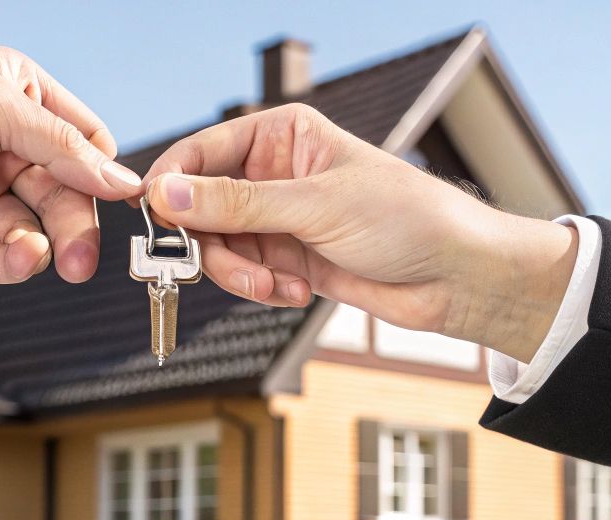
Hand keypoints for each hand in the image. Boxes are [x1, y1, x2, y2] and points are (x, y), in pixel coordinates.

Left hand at [0, 11, 142, 283]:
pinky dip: (3, 262)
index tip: (121, 204)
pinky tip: (17, 259)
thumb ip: (62, 148)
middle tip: (83, 258)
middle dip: (74, 227)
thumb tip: (119, 180)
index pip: (83, 145)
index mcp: (18, 99)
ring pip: (25, 229)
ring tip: (39, 257)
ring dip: (38, 248)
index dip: (101, 176)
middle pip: (60, 195)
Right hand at [142, 104, 574, 362]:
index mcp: (282, 137)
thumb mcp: (316, 205)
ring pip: (221, 249)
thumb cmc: (407, 218)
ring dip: (240, 274)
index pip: (203, 152)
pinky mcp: (291, 260)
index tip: (155, 215)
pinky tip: (296, 291)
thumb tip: (169, 194)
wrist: (455, 276)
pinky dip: (263, 290)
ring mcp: (281, 220)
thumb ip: (237, 203)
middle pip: (202, 208)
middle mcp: (275, 175)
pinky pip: (248, 276)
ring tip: (276, 285)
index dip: (173, 183)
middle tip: (223, 267)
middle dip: (211, 243)